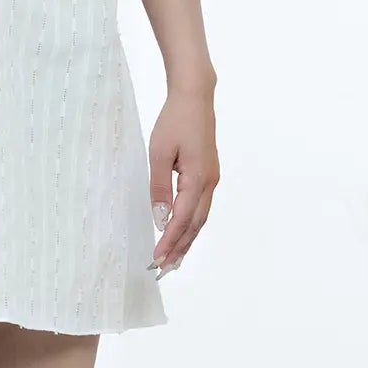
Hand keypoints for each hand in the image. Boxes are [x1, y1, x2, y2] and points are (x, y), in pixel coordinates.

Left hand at [147, 84, 218, 276]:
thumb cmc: (175, 122)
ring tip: (174, 259)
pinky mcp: (208, 174)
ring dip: (187, 239)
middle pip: (195, 224)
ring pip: (200, 218)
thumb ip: (159, 188)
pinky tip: (182, 232)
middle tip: (165, 269)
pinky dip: (191, 224)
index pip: (182, 219)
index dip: (170, 241)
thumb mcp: (159, 153)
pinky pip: (200, 207)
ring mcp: (211, 179)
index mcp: (198, 179)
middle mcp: (209, 183)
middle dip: (180, 248)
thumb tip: (160, 219)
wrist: (194, 98)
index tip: (156, 259)